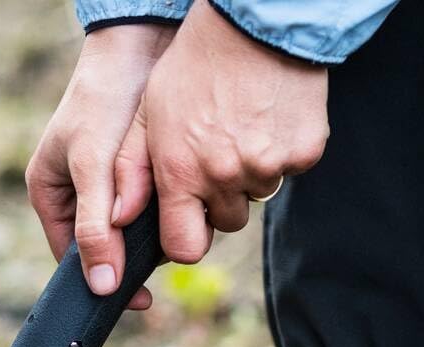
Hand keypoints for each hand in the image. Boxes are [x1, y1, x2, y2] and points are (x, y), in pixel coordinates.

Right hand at [26, 24, 174, 305]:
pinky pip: (154, 210)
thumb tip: (100, 286)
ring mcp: (108, 188)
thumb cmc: (103, 104)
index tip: (140, 299)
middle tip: (169, 255)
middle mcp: (77, 197)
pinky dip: (169, 212)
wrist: (138, 52)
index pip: (73, 259)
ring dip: (158, 234)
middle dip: (136, 255)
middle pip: (107, 249)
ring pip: (134, 233)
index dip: (104, 281)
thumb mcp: (93, 168)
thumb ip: (95, 227)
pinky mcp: (138, 178)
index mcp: (51, 197)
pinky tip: (188, 206)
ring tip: (179, 224)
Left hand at [112, 1, 328, 263]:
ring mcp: (268, 167)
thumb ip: (131, 171)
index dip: (185, 237)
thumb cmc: (192, 66)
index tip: (187, 219)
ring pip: (258, 194)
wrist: (253, 22)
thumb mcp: (148, 114)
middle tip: (217, 153)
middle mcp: (225, 177)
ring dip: (251, 172)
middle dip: (220, 199)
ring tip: (242, 126)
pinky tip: (268, 118)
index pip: (184, 247)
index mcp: (182, 173)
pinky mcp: (304, 154)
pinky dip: (281, 152)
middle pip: (227, 221)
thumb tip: (119, 220)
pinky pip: (289, 170)